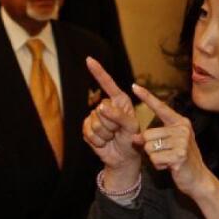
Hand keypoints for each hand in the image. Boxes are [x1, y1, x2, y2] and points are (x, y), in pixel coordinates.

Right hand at [82, 57, 141, 182]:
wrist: (123, 158)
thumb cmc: (131, 140)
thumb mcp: (131, 127)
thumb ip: (119, 116)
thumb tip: (101, 106)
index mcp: (119, 101)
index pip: (107, 84)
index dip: (98, 71)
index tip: (89, 60)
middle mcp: (106, 106)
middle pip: (101, 110)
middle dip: (111, 125)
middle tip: (118, 132)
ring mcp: (95, 117)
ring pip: (94, 122)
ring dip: (105, 134)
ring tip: (112, 138)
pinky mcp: (87, 129)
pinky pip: (87, 132)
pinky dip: (97, 141)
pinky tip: (103, 143)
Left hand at [131, 84, 214, 200]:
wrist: (198, 178)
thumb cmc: (181, 159)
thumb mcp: (167, 145)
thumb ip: (152, 138)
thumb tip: (135, 137)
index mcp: (180, 122)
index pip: (160, 107)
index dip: (146, 97)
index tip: (134, 86)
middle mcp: (182, 128)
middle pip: (147, 134)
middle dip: (150, 148)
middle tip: (164, 154)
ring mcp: (182, 141)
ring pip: (149, 147)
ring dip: (154, 157)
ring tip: (168, 160)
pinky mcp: (180, 155)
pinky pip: (155, 159)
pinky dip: (159, 165)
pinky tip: (170, 166)